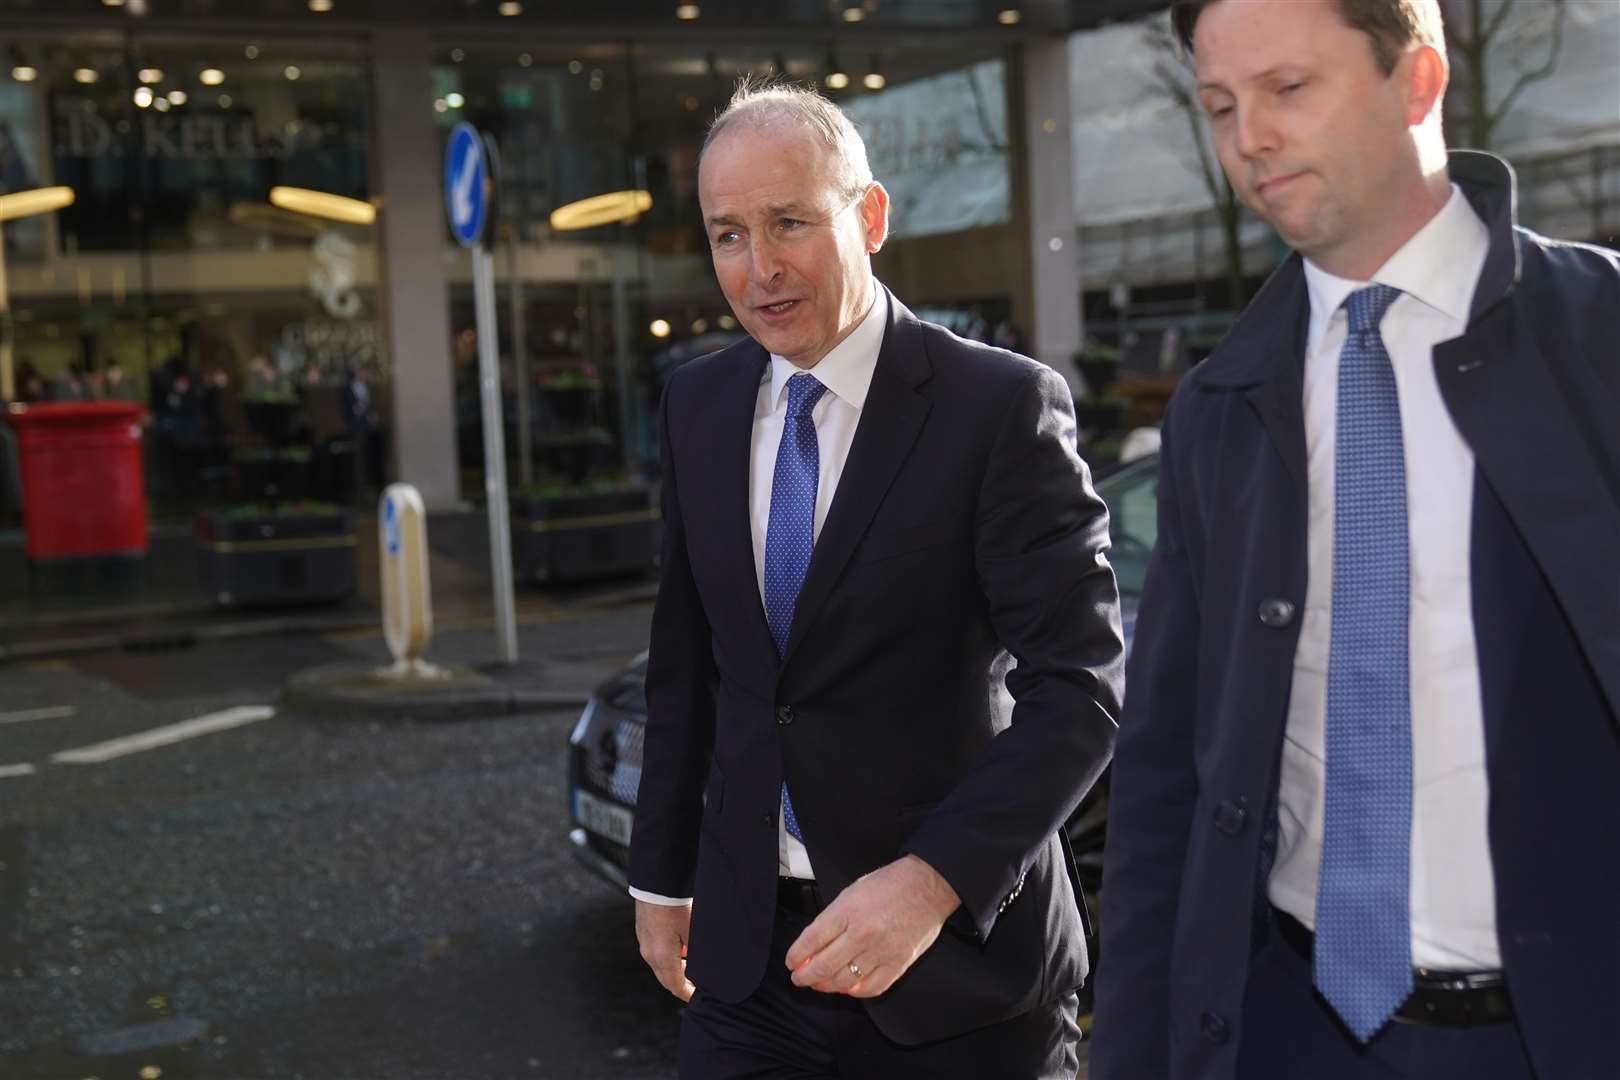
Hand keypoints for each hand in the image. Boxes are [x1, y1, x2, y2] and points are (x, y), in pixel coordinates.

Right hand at [635, 899, 695, 1001]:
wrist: (657, 885)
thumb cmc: (675, 906)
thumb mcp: (693, 932)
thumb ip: (697, 952)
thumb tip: (705, 965)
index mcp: (663, 957)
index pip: (676, 986)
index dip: (688, 994)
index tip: (698, 997)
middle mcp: (650, 954)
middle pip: (667, 979)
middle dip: (682, 984)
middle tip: (697, 984)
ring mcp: (645, 944)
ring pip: (661, 967)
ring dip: (675, 970)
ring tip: (691, 964)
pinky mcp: (644, 934)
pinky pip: (656, 954)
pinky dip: (668, 958)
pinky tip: (681, 947)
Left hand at [784, 855, 959, 997]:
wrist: (928, 886)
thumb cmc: (890, 884)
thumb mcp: (852, 891)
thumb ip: (832, 918)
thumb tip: (812, 945)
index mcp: (848, 910)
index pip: (811, 941)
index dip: (796, 956)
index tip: (790, 962)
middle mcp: (863, 933)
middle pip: (824, 966)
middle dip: (805, 976)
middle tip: (799, 978)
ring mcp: (881, 951)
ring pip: (844, 981)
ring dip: (826, 986)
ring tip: (819, 983)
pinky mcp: (898, 963)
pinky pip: (871, 987)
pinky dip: (855, 991)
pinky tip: (847, 987)